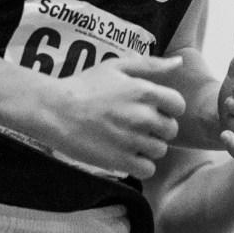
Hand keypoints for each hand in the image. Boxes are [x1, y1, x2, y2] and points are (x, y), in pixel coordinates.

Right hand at [33, 54, 185, 179]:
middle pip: (171, 130)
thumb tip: (179, 63)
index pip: (178, 105)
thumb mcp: (117, 67)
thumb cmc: (84, 86)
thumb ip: (151, 65)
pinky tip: (127, 156)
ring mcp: (132, 140)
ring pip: (160, 150)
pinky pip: (147, 169)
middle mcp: (143, 116)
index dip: (168, 108)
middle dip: (159, 128)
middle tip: (139, 126)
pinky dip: (140, 165)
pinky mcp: (119, 160)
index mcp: (145, 92)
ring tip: (130, 141)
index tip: (153, 110)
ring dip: (149, 147)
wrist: (53, 110)